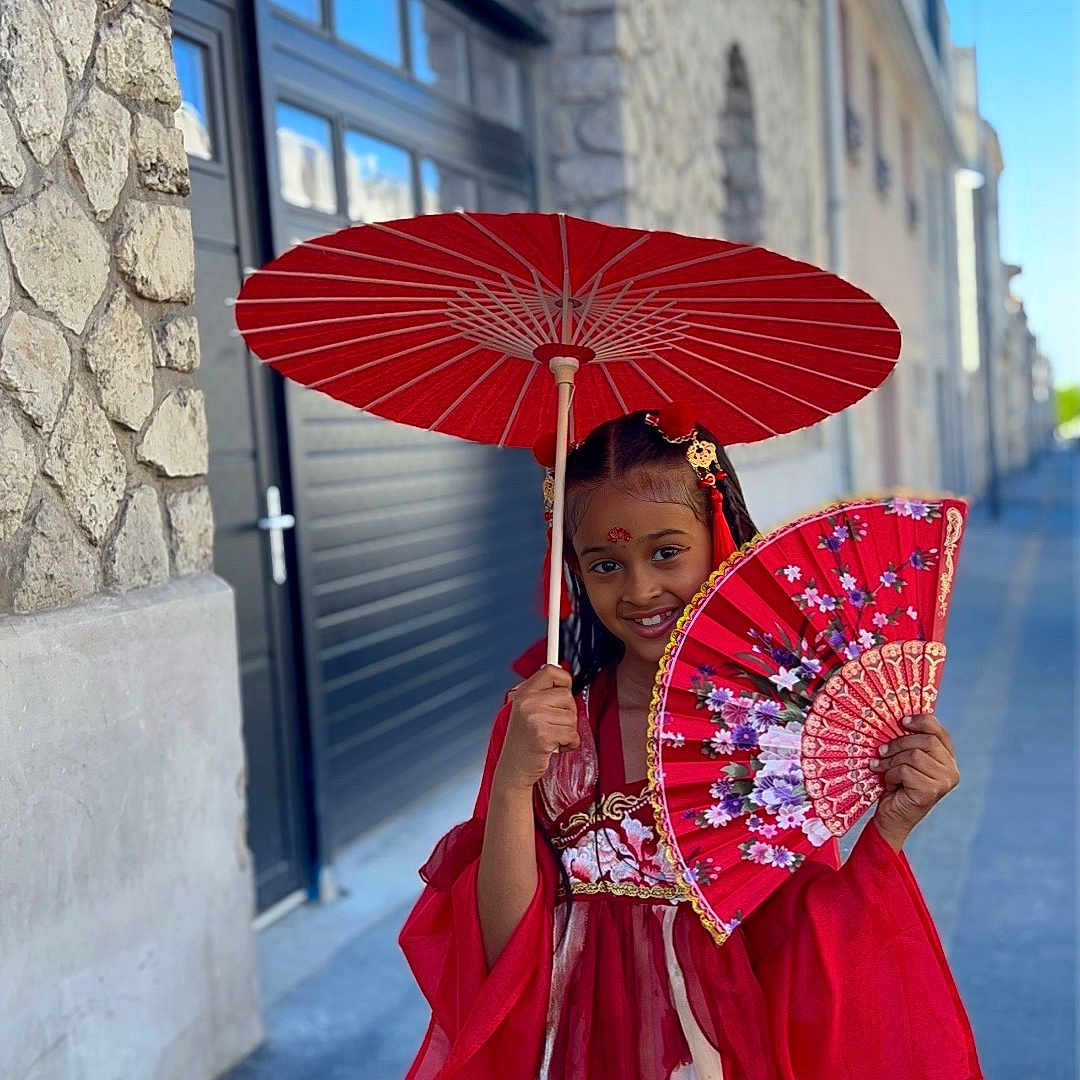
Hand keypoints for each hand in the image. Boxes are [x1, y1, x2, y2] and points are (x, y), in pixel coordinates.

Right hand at [493, 664, 578, 792]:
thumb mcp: (526, 710)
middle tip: (554, 725)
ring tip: (552, 738)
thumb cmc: (524, 741)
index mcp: (523, 693)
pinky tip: (555, 747)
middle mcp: (527, 702)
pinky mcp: (543, 735)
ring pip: (572, 716)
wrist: (513, 769)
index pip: (551, 671)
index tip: (564, 690)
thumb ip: (542, 693)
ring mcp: (534, 718)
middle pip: (567, 695)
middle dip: (568, 712)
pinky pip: (572, 734)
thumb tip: (563, 675)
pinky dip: (569, 744)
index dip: (564, 680)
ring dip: (568, 731)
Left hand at [869, 713, 959, 850]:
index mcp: (947, 758)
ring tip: (883, 769)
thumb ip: (909, 742)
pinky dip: (891, 774)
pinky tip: (890, 783)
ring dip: (892, 762)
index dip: (921, 721)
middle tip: (881, 751)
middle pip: (926, 741)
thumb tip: (899, 718)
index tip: (901, 721)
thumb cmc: (896, 784)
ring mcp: (944, 782)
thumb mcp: (904, 759)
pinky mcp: (932, 792)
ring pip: (914, 755)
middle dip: (898, 743)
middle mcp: (952, 770)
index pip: (939, 730)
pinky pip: (906, 770)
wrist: (891, 817)